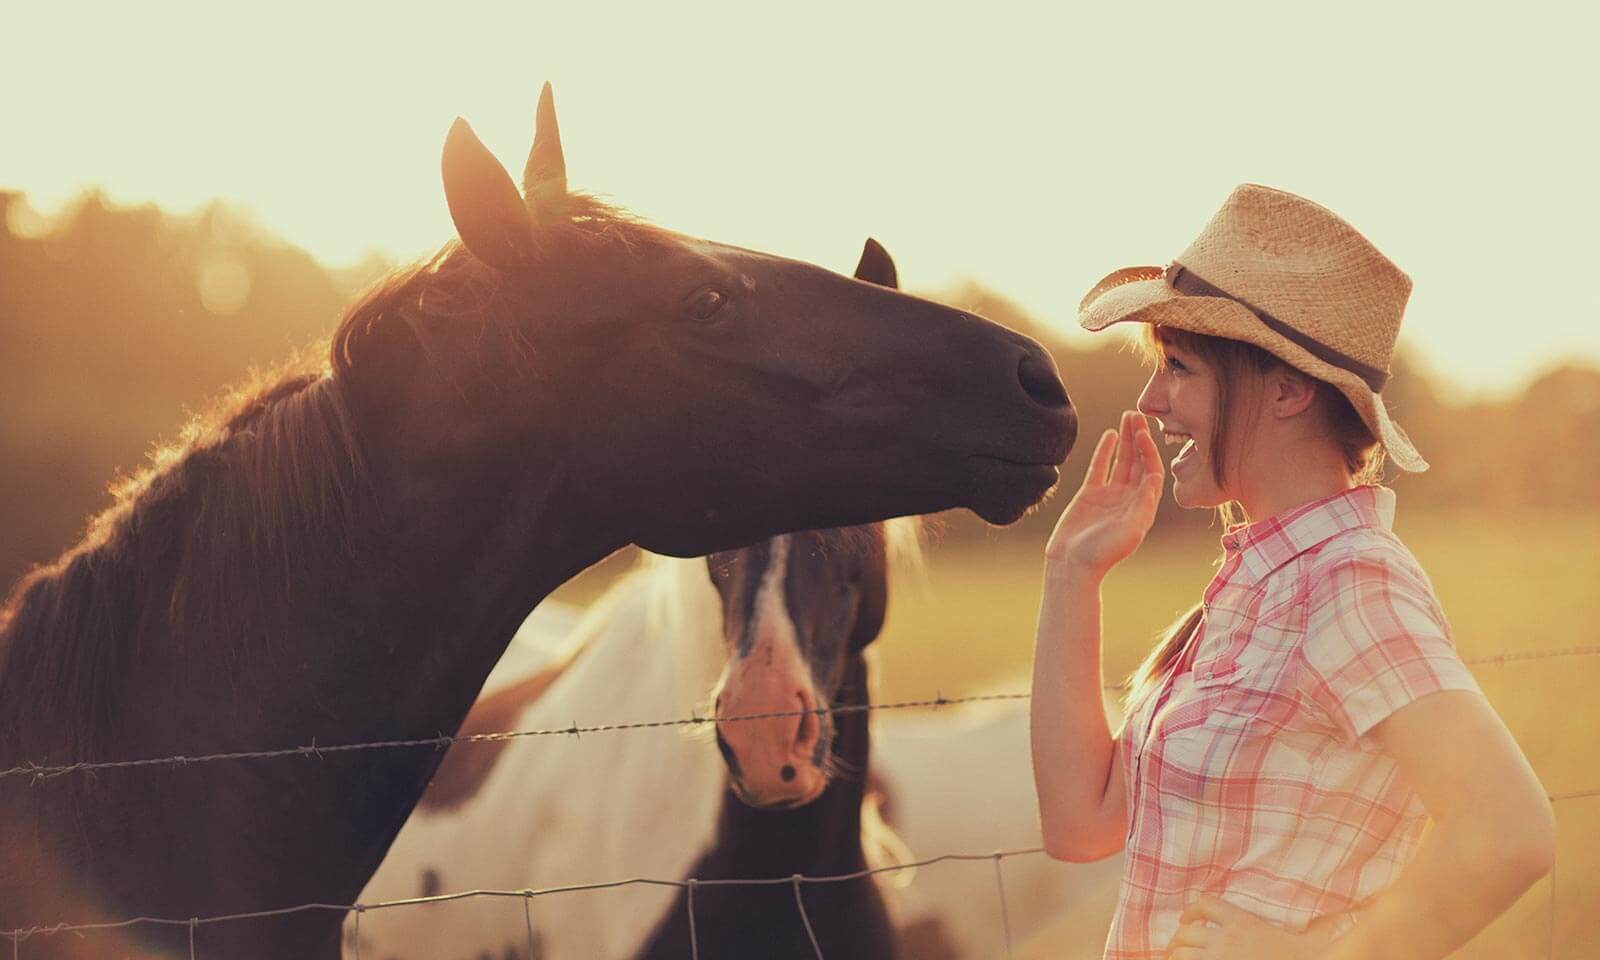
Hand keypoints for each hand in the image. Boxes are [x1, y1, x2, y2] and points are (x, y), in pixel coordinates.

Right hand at [1044, 410, 1163, 578]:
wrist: (1072, 565)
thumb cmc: (1102, 553)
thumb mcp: (1129, 530)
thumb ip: (1144, 504)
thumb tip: (1156, 476)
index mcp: (1143, 507)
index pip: (1152, 471)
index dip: (1149, 451)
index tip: (1144, 433)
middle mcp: (1130, 499)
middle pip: (1139, 462)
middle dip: (1140, 438)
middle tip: (1139, 415)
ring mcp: (1110, 495)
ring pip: (1122, 461)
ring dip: (1127, 440)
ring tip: (1128, 417)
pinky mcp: (1090, 494)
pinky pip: (1101, 467)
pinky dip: (1105, 450)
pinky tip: (1111, 434)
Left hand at [1164, 896, 1335, 959]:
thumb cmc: (1302, 954)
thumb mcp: (1288, 933)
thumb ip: (1275, 924)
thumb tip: (1316, 912)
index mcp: (1242, 921)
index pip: (1206, 904)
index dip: (1191, 910)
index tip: (1186, 920)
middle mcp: (1226, 937)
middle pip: (1186, 933)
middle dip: (1177, 942)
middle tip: (1174, 951)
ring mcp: (1221, 955)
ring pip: (1182, 952)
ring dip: (1175, 956)